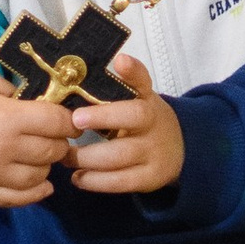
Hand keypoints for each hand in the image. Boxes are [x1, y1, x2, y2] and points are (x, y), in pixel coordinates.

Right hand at [0, 68, 75, 204]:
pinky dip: (35, 193)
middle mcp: (1, 149)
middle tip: (54, 136)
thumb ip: (22, 96)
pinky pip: (18, 199)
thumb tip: (51, 110)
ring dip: (45, 166)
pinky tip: (41, 183)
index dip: (69, 122)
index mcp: (6, 117)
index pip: (57, 124)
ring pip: (39, 177)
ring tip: (38, 154)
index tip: (71, 121)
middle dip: (59, 143)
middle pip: (52, 152)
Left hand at [65, 51, 182, 194]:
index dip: (133, 71)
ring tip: (65, 156)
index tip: (119, 62)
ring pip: (120, 155)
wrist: (179, 151)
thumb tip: (93, 68)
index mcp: (147, 100)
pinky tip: (77, 177)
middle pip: (134, 116)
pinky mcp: (149, 178)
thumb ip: (118, 86)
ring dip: (87, 157)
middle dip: (101, 118)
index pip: (143, 81)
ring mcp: (154, 152)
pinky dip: (94, 181)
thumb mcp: (138, 100)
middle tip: (73, 122)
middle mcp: (154, 123)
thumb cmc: (143, 121)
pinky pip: (120, 182)